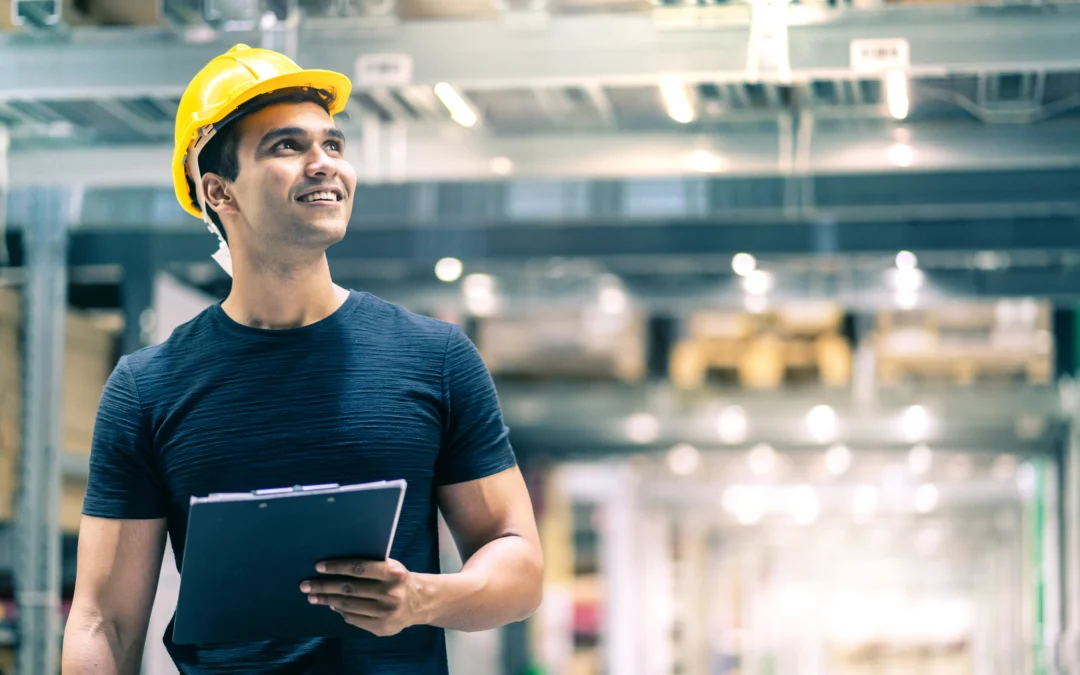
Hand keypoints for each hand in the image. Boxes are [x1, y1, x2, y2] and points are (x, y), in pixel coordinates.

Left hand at [300, 559, 423, 636]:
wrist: (419, 602)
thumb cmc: (397, 579)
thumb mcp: (390, 566)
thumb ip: (369, 566)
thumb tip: (334, 569)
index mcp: (393, 573)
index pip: (360, 568)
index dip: (337, 567)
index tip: (318, 567)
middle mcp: (390, 593)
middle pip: (350, 589)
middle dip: (324, 587)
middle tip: (306, 585)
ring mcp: (386, 613)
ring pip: (349, 606)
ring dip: (328, 601)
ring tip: (313, 596)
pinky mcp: (381, 628)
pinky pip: (353, 619)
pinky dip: (341, 611)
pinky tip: (333, 606)